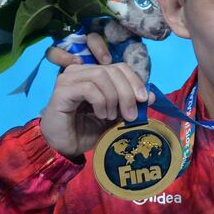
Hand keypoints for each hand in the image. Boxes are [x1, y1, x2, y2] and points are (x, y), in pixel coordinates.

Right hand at [40, 32, 147, 158]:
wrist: (65, 146)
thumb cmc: (87, 130)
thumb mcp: (115, 116)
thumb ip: (130, 104)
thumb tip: (151, 96)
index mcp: (93, 74)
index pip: (119, 67)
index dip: (135, 81)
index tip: (144, 100)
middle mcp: (80, 72)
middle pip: (112, 70)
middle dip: (127, 92)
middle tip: (131, 114)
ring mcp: (68, 79)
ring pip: (101, 75)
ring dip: (113, 98)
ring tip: (111, 116)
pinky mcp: (62, 90)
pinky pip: (88, 88)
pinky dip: (100, 102)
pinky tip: (100, 115)